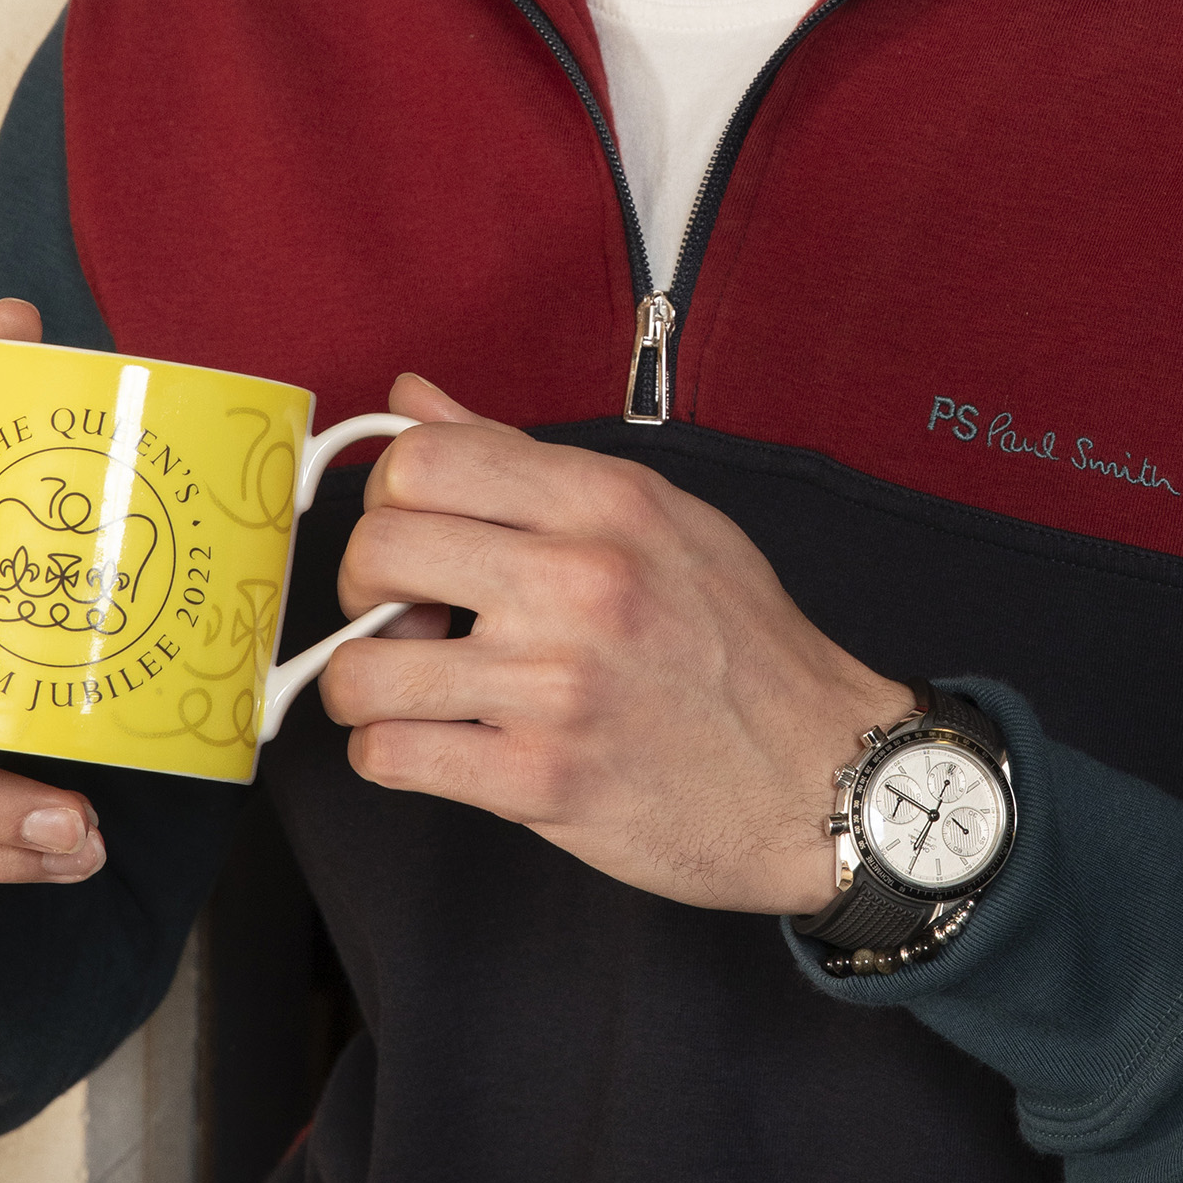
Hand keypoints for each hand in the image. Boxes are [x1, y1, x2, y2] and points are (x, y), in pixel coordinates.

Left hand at [322, 373, 903, 912]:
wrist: (820, 775)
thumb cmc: (743, 647)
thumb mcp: (658, 520)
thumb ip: (523, 461)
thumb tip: (410, 401)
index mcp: (605, 502)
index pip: (422, 458)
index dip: (390, 499)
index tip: (416, 537)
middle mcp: (579, 581)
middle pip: (376, 551)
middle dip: (363, 590)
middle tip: (405, 616)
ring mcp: (557, 686)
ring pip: (362, 671)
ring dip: (368, 686)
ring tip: (416, 690)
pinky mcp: (541, 781)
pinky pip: (390, 757)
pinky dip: (392, 755)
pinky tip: (437, 747)